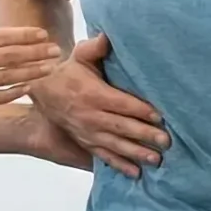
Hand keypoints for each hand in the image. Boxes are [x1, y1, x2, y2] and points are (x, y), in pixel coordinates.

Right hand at [0, 19, 60, 124]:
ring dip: (33, 72)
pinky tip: (29, 88)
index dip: (24, 35)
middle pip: (11, 55)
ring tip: (51, 69)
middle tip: (57, 50)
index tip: (42, 34)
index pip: (0, 36)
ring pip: (8, 76)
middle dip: (37, 52)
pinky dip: (14, 92)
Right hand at [30, 33, 168, 176]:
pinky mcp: (86, 142)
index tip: (159, 116)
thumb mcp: (79, 56)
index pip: (121, 103)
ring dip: (136, 153)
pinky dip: (120, 165)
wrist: (44, 92)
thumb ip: (94, 47)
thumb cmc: (69, 71)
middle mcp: (91, 116)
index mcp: (93, 94)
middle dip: (145, 135)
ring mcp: (88, 132)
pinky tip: (136, 174)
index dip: (141, 110)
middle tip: (166, 142)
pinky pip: (104, 156)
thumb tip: (108, 36)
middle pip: (122, 127)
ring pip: (115, 145)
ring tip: (156, 160)